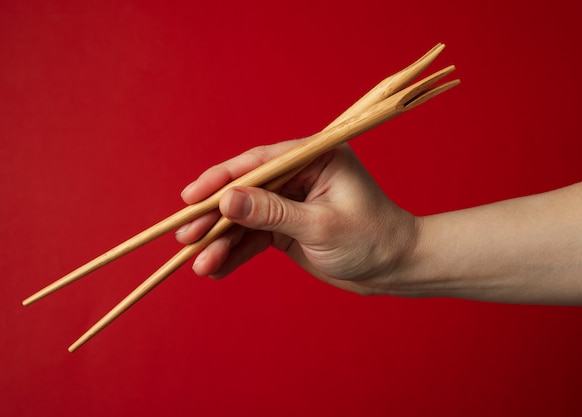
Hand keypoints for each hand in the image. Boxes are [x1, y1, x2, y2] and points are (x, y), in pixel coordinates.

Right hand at [176, 139, 418, 295]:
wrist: (394, 269)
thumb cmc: (371, 239)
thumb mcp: (319, 226)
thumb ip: (272, 213)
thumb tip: (226, 199)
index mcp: (314, 157)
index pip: (259, 163)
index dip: (221, 179)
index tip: (190, 198)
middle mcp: (298, 175)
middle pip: (246, 190)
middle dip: (214, 216)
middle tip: (186, 237)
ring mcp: (290, 201)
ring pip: (245, 218)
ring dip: (221, 241)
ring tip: (200, 265)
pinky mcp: (285, 226)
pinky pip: (254, 237)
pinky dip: (236, 253)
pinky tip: (217, 268)